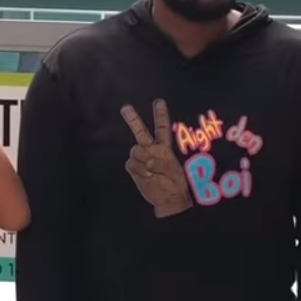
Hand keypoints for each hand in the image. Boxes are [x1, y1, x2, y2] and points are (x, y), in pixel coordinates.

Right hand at [120, 100, 192, 217]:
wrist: (167, 198)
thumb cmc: (175, 184)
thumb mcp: (175, 171)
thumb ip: (162, 163)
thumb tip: (148, 161)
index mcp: (164, 147)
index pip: (161, 128)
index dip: (160, 115)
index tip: (158, 102)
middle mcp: (151, 150)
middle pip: (140, 131)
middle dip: (132, 119)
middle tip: (125, 107)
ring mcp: (142, 159)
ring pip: (135, 150)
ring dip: (143, 158)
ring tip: (151, 169)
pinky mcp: (134, 169)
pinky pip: (131, 163)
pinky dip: (139, 169)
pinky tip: (146, 175)